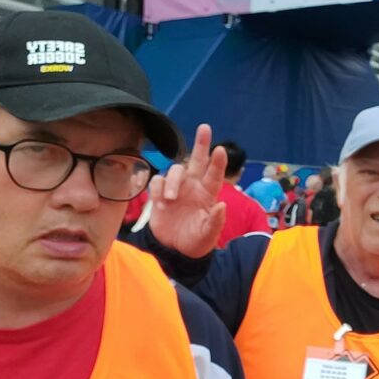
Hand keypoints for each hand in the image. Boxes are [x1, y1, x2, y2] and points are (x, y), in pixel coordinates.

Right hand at [148, 123, 226, 257]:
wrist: (175, 250)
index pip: (214, 175)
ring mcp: (177, 189)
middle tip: (205, 127)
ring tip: (171, 200)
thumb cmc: (196, 241)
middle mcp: (193, 187)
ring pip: (175, 171)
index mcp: (208, 194)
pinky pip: (157, 182)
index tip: (220, 149)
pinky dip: (158, 190)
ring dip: (173, 182)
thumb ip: (215, 222)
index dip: (217, 163)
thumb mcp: (208, 235)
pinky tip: (161, 204)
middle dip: (201, 144)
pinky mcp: (160, 194)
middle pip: (197, 160)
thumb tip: (222, 205)